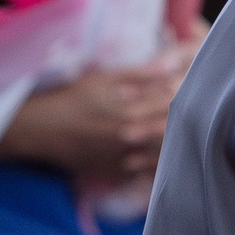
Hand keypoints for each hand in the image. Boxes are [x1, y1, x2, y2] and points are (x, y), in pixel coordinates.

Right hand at [0, 40, 198, 182]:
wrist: (41, 131)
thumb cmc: (71, 98)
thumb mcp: (102, 79)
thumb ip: (140, 73)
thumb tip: (172, 62)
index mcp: (130, 113)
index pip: (171, 104)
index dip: (185, 93)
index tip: (192, 84)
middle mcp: (131, 140)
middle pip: (169, 131)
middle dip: (183, 119)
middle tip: (194, 109)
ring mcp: (123, 159)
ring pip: (160, 154)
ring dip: (172, 142)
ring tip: (180, 130)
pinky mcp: (115, 172)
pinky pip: (143, 171)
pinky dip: (155, 163)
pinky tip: (161, 154)